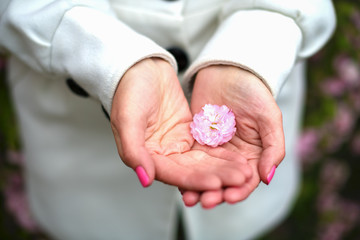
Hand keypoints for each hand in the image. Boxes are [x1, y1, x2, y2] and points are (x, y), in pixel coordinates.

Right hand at [110, 58, 251, 189]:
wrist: (142, 67)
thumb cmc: (129, 91)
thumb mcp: (126, 119)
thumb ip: (133, 151)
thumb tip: (146, 179)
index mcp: (146, 156)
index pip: (173, 174)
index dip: (194, 181)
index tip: (216, 184)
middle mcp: (163, 154)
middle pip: (192, 171)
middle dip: (216, 177)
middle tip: (239, 180)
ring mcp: (177, 144)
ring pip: (202, 162)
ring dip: (223, 168)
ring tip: (244, 172)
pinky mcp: (189, 133)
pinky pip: (208, 147)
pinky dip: (222, 154)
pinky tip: (238, 159)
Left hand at [181, 65, 284, 207]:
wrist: (229, 70)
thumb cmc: (253, 91)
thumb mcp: (269, 117)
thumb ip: (273, 147)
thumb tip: (268, 178)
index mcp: (253, 154)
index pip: (247, 179)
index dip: (239, 190)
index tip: (228, 197)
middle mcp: (233, 156)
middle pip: (224, 180)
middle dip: (215, 192)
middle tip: (205, 201)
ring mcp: (214, 149)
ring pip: (206, 173)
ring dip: (199, 187)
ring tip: (189, 197)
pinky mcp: (196, 140)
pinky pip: (190, 159)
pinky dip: (186, 171)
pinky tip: (179, 180)